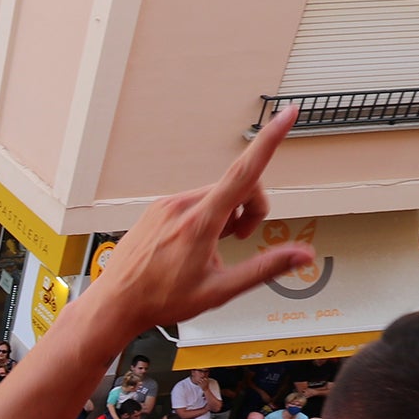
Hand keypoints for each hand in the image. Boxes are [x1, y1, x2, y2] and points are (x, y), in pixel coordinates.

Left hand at [84, 107, 312, 332]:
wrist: (116, 303)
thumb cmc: (161, 300)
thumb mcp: (220, 291)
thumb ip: (264, 269)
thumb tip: (302, 255)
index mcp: (200, 222)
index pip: (244, 172)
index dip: (270, 141)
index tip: (287, 115)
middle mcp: (181, 205)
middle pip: (237, 187)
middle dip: (249, 209)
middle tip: (242, 240)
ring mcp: (166, 205)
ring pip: (215, 196)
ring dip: (226, 216)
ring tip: (211, 249)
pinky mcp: (157, 209)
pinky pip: (193, 203)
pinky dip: (205, 218)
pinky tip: (191, 246)